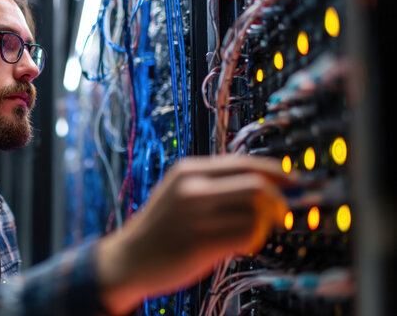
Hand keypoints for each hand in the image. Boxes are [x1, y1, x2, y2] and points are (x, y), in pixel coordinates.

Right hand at [96, 155, 296, 314]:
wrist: (128, 259)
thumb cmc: (160, 229)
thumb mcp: (180, 193)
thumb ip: (214, 185)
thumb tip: (263, 182)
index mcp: (188, 171)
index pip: (245, 162)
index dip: (276, 171)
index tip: (293, 181)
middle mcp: (192, 188)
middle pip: (257, 185)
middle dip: (279, 200)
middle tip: (282, 213)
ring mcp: (194, 215)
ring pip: (256, 211)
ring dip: (265, 224)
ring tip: (253, 233)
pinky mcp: (199, 242)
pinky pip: (246, 235)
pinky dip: (254, 240)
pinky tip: (241, 245)